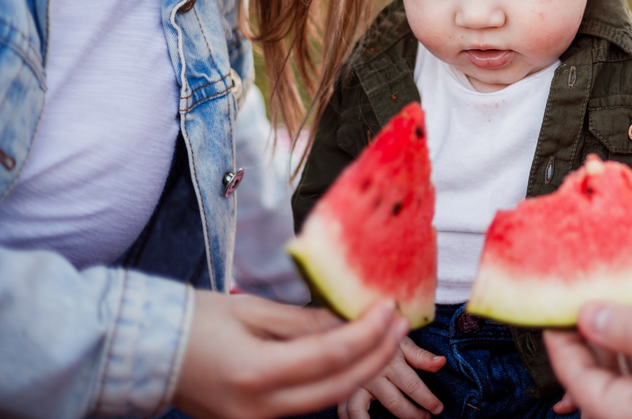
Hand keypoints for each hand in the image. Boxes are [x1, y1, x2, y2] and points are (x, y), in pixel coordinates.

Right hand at [174, 292, 406, 418]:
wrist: (147, 353)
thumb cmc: (196, 322)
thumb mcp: (253, 311)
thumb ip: (306, 322)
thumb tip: (352, 318)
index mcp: (256, 373)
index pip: (332, 354)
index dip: (369, 331)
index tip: (389, 308)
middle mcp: (259, 408)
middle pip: (340, 386)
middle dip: (377, 354)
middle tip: (400, 324)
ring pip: (328, 400)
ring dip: (362, 368)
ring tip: (384, 336)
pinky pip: (307, 404)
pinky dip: (335, 380)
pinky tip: (352, 355)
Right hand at [340, 336, 446, 418]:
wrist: (355, 326)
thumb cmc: (384, 335)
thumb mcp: (403, 342)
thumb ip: (421, 356)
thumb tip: (442, 362)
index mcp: (390, 361)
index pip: (412, 386)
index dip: (427, 400)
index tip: (438, 408)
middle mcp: (372, 374)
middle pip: (394, 402)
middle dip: (412, 414)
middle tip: (424, 417)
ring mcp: (356, 383)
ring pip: (364, 410)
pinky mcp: (345, 389)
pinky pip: (345, 410)